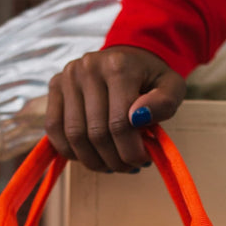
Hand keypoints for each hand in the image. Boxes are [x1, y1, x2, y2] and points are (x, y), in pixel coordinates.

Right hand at [45, 46, 185, 171]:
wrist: (126, 58)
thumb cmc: (149, 79)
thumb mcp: (171, 87)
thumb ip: (164, 102)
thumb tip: (139, 117)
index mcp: (119, 66)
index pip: (120, 124)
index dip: (131, 151)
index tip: (143, 161)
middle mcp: (89, 67)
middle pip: (96, 133)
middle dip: (114, 160)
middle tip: (128, 167)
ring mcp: (68, 76)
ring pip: (75, 136)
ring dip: (94, 161)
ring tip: (111, 165)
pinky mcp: (54, 86)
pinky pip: (55, 130)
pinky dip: (71, 151)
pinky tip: (90, 156)